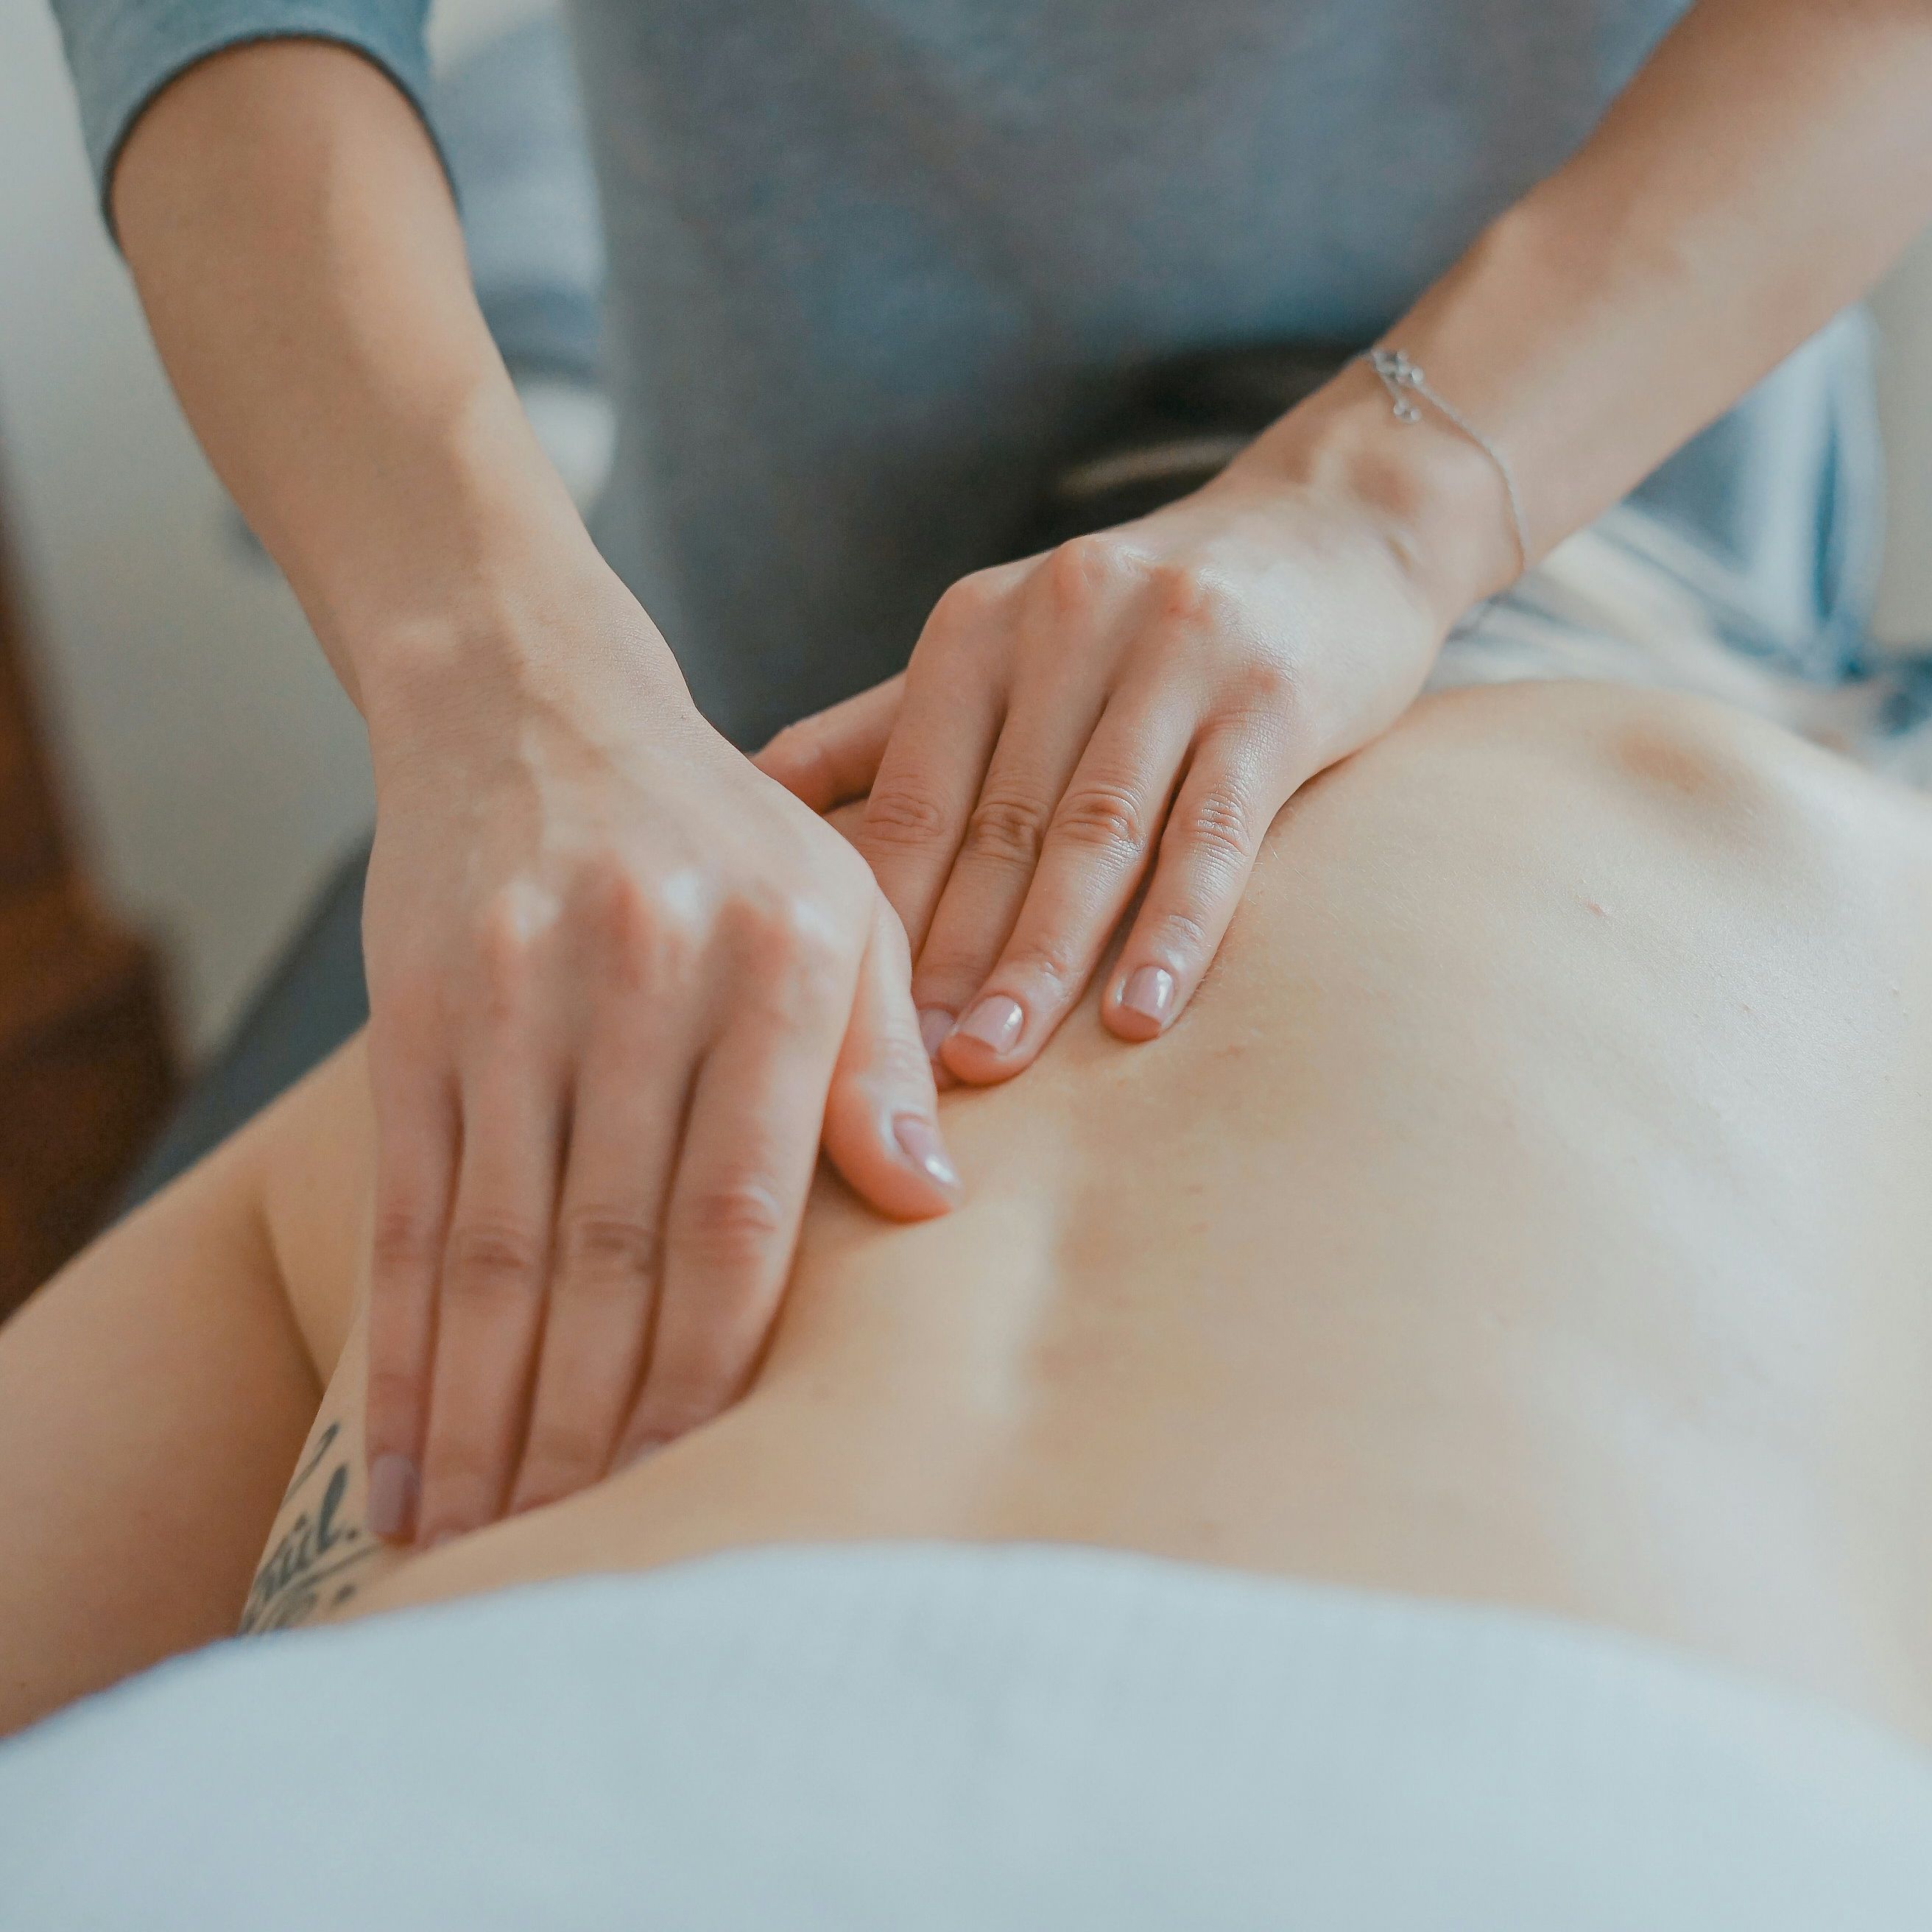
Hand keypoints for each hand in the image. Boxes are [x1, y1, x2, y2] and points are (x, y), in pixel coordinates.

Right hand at [357, 567, 959, 1547]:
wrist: (533, 701)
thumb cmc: (723, 832)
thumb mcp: (844, 905)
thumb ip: (883, 1055)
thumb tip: (930, 1208)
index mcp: (781, 960)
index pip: (746, 1210)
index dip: (717, 1364)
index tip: (704, 1485)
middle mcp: (646, 977)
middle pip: (614, 1251)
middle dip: (597, 1425)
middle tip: (584, 1560)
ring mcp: (517, 996)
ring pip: (500, 1251)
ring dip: (491, 1417)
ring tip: (484, 1547)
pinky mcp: (417, 1014)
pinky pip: (410, 1211)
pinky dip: (403, 1349)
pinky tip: (401, 1457)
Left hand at [756, 413, 1490, 1082]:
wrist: (1333, 524)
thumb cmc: (1143, 618)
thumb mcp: (1005, 644)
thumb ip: (886, 725)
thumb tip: (750, 796)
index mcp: (979, 627)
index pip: (911, 795)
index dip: (875, 916)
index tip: (838, 1028)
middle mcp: (1066, 624)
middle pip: (995, 825)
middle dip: (946, 958)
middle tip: (905, 1074)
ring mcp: (1175, 654)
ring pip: (1095, 833)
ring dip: (1041, 957)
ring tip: (995, 1060)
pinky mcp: (1274, 695)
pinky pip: (1215, 829)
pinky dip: (1176, 927)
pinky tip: (1140, 1016)